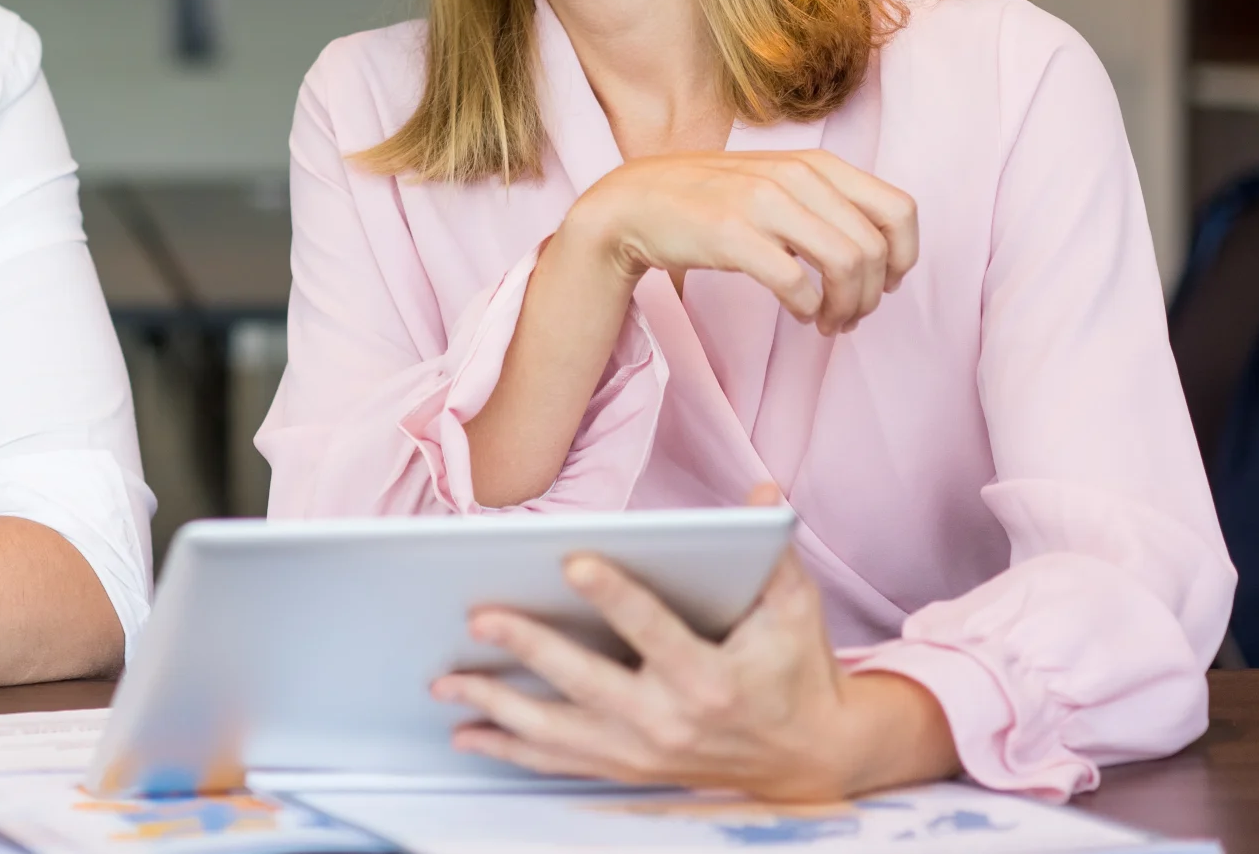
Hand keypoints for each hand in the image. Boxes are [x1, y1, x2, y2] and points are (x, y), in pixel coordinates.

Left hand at [430, 487, 957, 799]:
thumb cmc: (794, 670)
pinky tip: (468, 734)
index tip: (571, 561)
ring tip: (447, 683)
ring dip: (498, 708)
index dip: (615, 596)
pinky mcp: (629, 770)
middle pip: (587, 683)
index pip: (654, 631)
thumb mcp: (795, 608)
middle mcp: (672, 723)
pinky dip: (511, 750)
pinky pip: (560, 763)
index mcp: (711, 678)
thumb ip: (772, 548)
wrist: (811, 758)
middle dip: (530, 649)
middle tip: (479, 618)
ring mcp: (645, 754)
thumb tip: (763, 487)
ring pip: (559, 733)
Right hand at [562, 150, 916, 334]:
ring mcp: (763, 202)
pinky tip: (800, 314)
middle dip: (872, 296)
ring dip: (846, 307)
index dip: (904, 257)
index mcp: (816, 164)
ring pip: (846, 265)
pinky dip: (809, 309)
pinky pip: (797, 283)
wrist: (635, 201)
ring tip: (828, 322)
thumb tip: (883, 254)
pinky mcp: (732, 234)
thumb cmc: (712, 198)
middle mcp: (796, 177)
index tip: (886, 282)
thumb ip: (828, 202)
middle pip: (874, 249)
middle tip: (850, 316)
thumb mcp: (779, 182)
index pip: (900, 210)